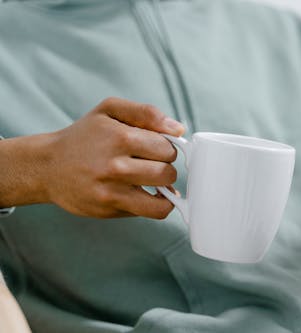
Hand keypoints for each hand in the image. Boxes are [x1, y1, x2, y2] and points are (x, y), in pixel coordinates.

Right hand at [43, 97, 183, 217]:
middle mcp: (115, 165)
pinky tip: (151, 196)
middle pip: (168, 172)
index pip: (167, 147)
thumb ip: (146, 113)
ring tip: (153, 181)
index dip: (167, 147)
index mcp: (120, 137)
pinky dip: (158, 206)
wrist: (48, 166)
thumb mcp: (110, 110)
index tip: (157, 148)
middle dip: (165, 167)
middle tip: (152, 164)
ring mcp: (111, 190)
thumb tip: (178, 129)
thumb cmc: (85, 137)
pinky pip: (151, 212)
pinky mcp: (109, 208)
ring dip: (164, 188)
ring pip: (163, 195)